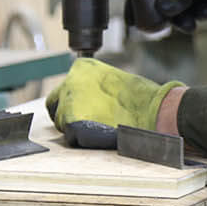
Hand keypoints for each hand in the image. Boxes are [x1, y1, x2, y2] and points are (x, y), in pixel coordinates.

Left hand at [45, 58, 180, 147]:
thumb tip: (86, 99)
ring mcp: (68, 101)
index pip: (64, 88)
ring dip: (73, 127)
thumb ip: (92, 86)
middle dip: (66, 113)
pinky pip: (69, 134)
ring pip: (60, 121)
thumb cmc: (138, 96)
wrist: (150, 110)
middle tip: (85, 121)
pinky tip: (96, 135)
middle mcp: (70, 81)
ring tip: (97, 127)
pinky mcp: (70, 121)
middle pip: (55, 103)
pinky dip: (80, 138)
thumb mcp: (111, 80)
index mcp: (81, 67)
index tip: (83, 106)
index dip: (73, 100)